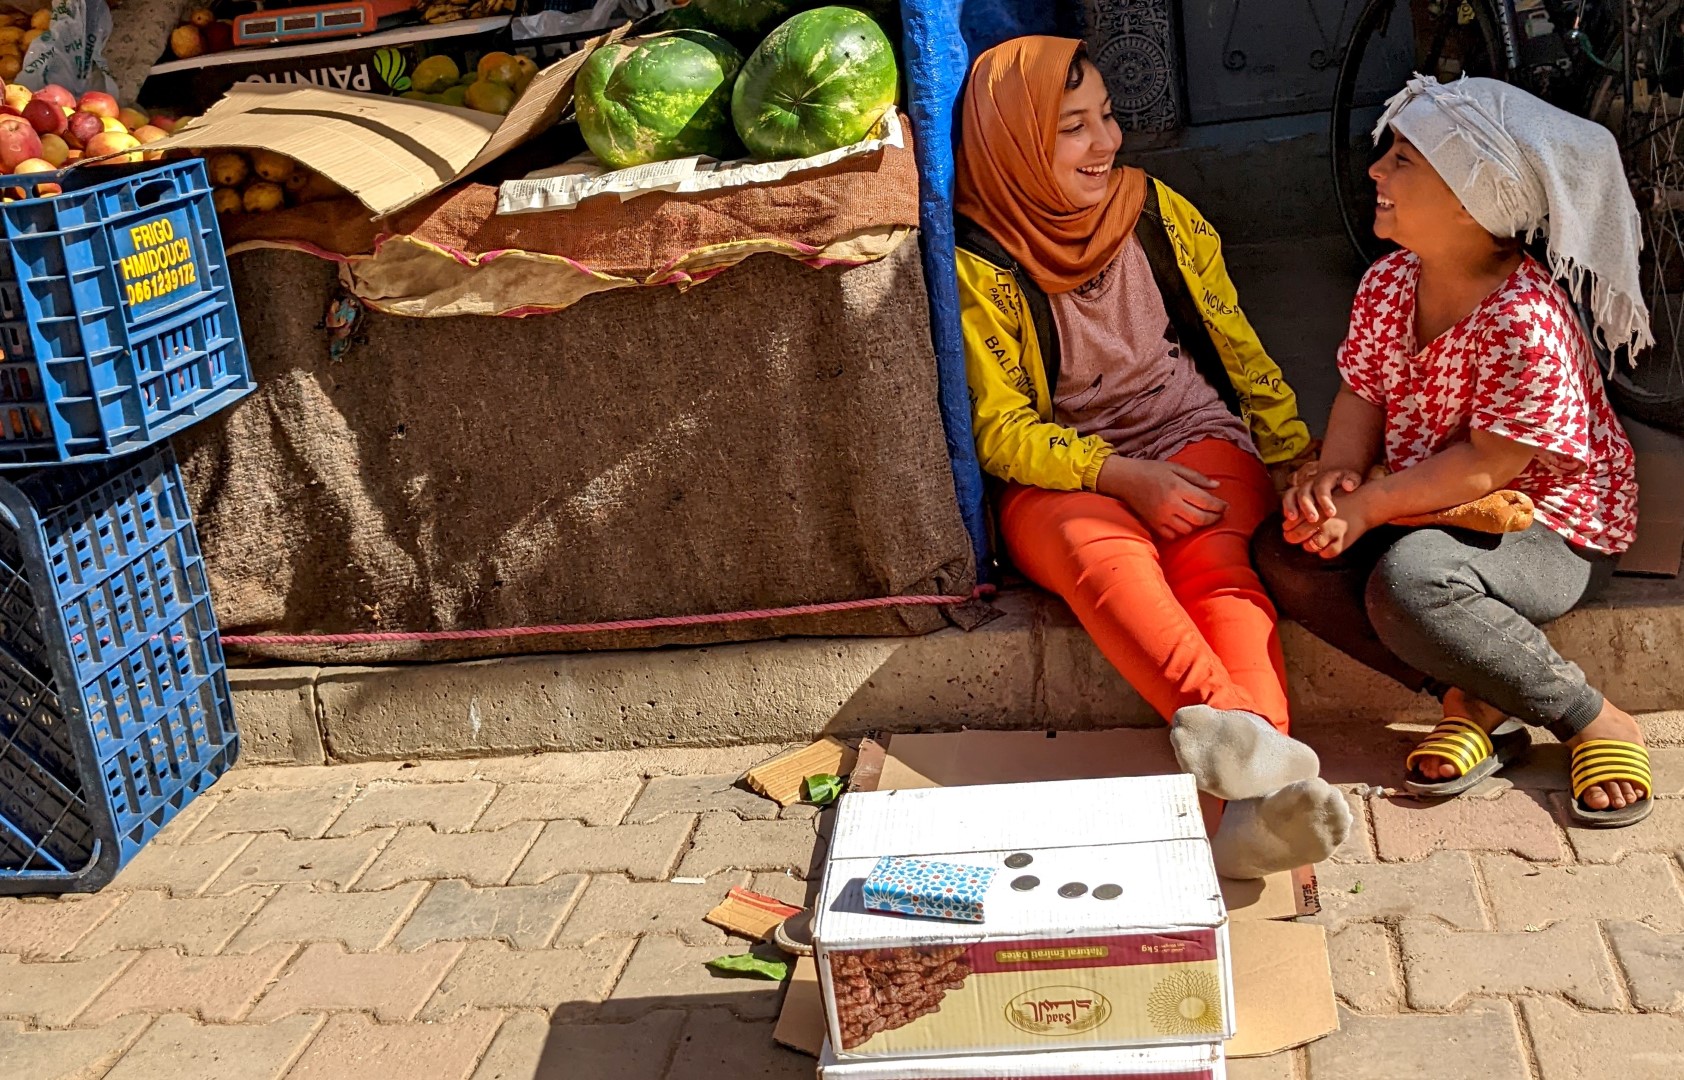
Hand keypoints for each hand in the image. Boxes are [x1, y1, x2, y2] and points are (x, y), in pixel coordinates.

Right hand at [1099, 456, 1227, 539]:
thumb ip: (1197, 477)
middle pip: (1200, 518)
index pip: (1205, 501)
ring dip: (1198, 525)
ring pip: (1188, 529)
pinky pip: (1173, 535)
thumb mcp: (1176, 467)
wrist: (1126, 479)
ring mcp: (1161, 516)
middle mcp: (1170, 504)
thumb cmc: (1152, 470)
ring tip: (1202, 517)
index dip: (1219, 506)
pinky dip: (1182, 532)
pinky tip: (1185, 523)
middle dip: (1214, 518)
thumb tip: (1217, 486)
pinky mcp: (1154, 524)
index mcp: (1177, 487)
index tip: (1225, 505)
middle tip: (1219, 514)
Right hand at [1282, 465, 1362, 525]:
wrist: (1336, 478)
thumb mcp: (1353, 478)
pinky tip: (1288, 520)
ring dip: (1291, 506)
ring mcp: (1301, 487)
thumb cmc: (1347, 481)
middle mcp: (1310, 482)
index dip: (1325, 501)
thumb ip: (1352, 480)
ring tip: (1293, 518)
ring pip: (1292, 494)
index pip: (1322, 488)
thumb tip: (1348, 486)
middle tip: (1313, 519)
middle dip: (1307, 506)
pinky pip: (1287, 499)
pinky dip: (1287, 508)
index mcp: (1324, 478)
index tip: (1332, 513)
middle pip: (1304, 492)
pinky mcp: (1295, 495)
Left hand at [1283, 491, 1374, 558]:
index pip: (1293, 522)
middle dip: (1292, 537)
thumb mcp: (1321, 500)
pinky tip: (1323, 548)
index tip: (1287, 529)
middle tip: (1291, 538)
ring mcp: (1333, 531)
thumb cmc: (1339, 502)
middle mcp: (1322, 520)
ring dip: (1307, 546)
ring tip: (1307, 543)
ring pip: (1311, 546)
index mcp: (1315, 509)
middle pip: (1298, 534)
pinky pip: (1328, 553)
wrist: (1364, 503)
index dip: (1287, 527)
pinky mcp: (1343, 541)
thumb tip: (1286, 523)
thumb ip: (1305, 509)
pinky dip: (1323, 552)